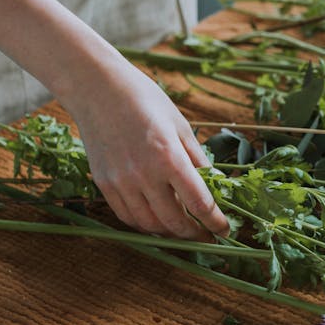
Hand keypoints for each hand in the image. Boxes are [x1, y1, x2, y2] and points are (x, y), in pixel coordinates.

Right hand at [64, 60, 229, 240]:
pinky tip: (158, 221)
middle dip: (195, 234)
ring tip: (185, 230)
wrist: (98, 89)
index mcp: (169, 157)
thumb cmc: (145, 100)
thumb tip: (216, 187)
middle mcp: (143, 175)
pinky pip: (127, 217)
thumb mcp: (181, 126)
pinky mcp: (104, 184)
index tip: (225, 230)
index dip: (216, 222)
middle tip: (207, 235)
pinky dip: (146, 225)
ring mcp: (120, 182)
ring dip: (170, 233)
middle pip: (175, 222)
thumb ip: (198, 160)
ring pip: (150, 224)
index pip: (199, 204)